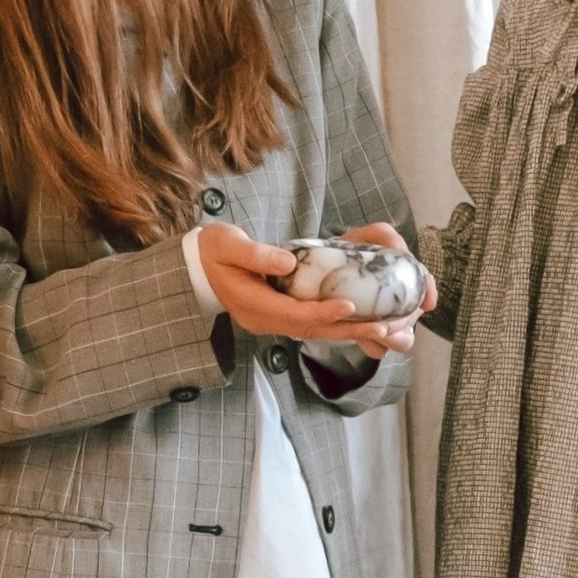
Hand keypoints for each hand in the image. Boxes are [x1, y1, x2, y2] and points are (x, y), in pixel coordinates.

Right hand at [197, 223, 363, 342]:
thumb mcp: (227, 245)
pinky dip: (334, 326)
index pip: (292, 313)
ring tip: (379, 330)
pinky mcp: (277, 318)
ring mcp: (269, 323)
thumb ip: (256, 254)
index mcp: (251, 304)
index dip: (322, 312)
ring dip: (345, 331)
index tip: (350, 306)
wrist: (196, 269)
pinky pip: (309, 327)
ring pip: (312, 332)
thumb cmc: (213, 252)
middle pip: (309, 330)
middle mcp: (262, 320)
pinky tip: (358, 323)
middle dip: (346, 330)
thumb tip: (287, 262)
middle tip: (381, 329)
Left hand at [335, 222, 437, 361]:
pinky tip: (361, 337)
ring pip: (403, 341)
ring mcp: (386, 323)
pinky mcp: (370, 339)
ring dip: (391, 338)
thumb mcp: (367, 236)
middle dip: (402, 323)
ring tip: (373, 332)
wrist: (320, 272)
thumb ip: (385, 234)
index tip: (427, 303)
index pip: (425, 286)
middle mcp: (400, 303)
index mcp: (404, 279)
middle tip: (383, 323)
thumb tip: (399, 249)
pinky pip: (379, 349)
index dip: (429, 293)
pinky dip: (373, 345)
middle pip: (413, 319)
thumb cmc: (349, 253)